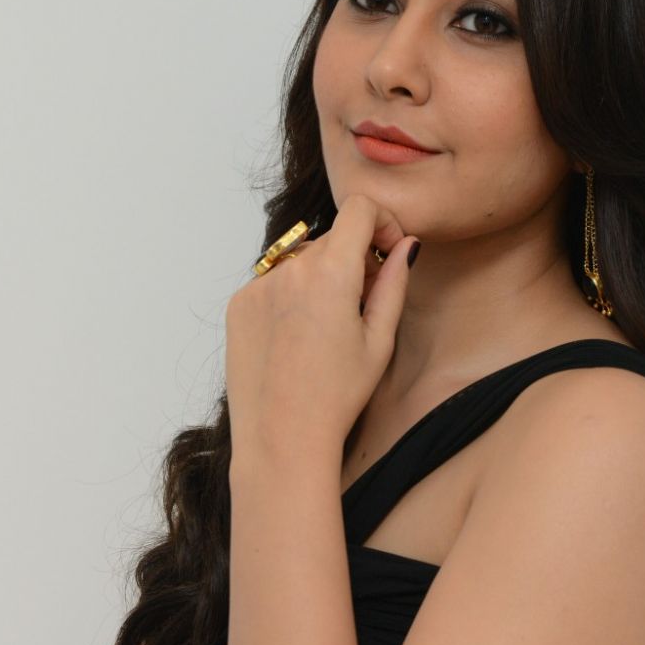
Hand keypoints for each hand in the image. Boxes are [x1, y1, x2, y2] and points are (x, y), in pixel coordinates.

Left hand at [225, 194, 419, 458]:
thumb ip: (394, 284)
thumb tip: (405, 246)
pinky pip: (274, 282)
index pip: (359, 208)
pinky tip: (297, 339)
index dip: (382, 222)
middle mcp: (289, 269)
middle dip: (354, 259)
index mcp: (331, 273)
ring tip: (326, 329)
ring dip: (321, 278)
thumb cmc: (336, 397)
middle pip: (332, 238)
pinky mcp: (239, 304)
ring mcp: (258, 285)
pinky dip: (292, 296)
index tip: (387, 252)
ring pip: (301, 260)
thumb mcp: (379, 341)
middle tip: (363, 306)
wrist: (281, 436)